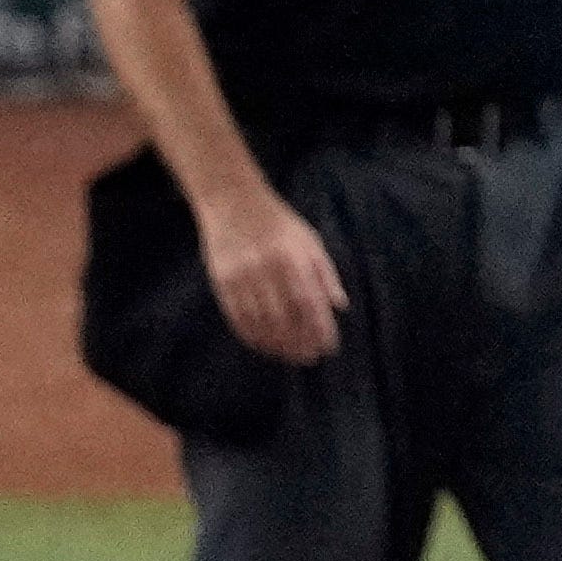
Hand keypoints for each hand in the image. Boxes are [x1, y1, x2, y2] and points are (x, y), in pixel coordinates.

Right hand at [200, 185, 346, 364]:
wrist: (233, 202)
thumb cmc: (278, 222)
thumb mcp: (309, 239)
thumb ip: (325, 272)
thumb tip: (339, 305)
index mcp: (293, 258)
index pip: (309, 303)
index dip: (319, 329)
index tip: (328, 347)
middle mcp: (268, 270)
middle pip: (285, 318)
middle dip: (299, 343)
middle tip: (309, 358)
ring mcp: (242, 278)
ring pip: (261, 322)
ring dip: (277, 345)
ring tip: (289, 356)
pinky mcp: (222, 282)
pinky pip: (237, 317)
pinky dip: (251, 336)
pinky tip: (263, 345)